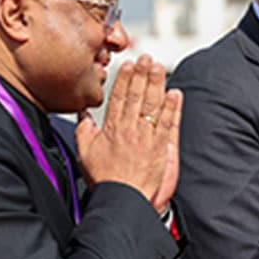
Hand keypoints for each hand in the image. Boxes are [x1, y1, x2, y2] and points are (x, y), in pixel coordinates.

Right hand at [76, 54, 182, 212]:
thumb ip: (84, 132)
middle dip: (142, 75)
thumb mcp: (85, 154)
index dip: (125, 79)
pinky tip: (175, 94)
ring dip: (157, 85)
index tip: (129, 64)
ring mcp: (147, 138)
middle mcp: (130, 130)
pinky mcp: (161, 148)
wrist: (124, 200)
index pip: (120, 97)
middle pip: (137, 96)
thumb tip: (83, 114)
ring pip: (153, 105)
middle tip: (147, 58)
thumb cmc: (106, 180)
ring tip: (160, 68)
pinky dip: (172, 108)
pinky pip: (167, 123)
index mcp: (112, 129)